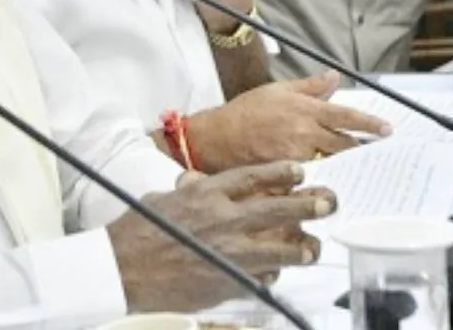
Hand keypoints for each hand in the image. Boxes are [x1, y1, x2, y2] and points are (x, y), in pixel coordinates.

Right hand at [109, 160, 334, 311]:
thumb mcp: (162, 198)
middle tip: (330, 202)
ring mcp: (228, 252)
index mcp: (205, 194)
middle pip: (278, 209)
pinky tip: (274, 275)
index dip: (282, 173)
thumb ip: (187, 190)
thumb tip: (196, 182)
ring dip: (301, 248)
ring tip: (313, 248)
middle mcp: (222, 220)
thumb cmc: (136, 232)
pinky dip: (269, 276)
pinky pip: (261, 278)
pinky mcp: (227, 281)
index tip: (300, 171)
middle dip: (309, 205)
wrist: (122, 269)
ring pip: (280, 249)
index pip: (253, 177)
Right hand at [190, 72, 391, 171]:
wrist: (217, 137)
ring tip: (363, 171)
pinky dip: (326, 180)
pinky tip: (336, 185)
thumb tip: (334, 77)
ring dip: (348, 166)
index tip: (387, 130)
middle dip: (365, 150)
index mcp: (305, 109)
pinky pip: (314, 178)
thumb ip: (310, 86)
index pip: (346, 116)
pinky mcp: (289, 173)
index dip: (370, 124)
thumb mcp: (277, 90)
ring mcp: (298, 156)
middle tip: (380, 155)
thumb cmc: (244, 112)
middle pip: (346, 144)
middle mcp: (305, 133)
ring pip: (334, 163)